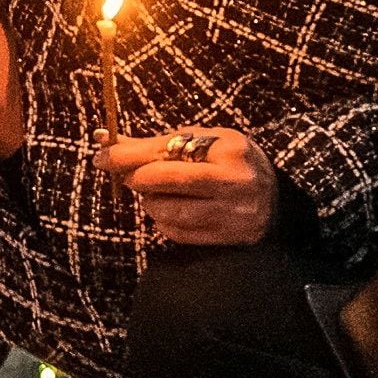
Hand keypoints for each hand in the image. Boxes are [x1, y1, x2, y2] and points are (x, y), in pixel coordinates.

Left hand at [99, 128, 278, 249]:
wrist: (276, 200)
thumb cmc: (232, 162)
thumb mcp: (206, 140)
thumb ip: (159, 142)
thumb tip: (104, 138)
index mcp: (227, 148)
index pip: (167, 151)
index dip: (128, 154)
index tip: (101, 154)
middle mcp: (232, 182)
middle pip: (166, 181)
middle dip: (136, 177)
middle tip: (127, 174)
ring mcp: (230, 214)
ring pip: (168, 211)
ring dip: (150, 201)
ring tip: (155, 192)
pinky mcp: (225, 238)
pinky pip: (177, 233)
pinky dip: (163, 221)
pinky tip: (169, 210)